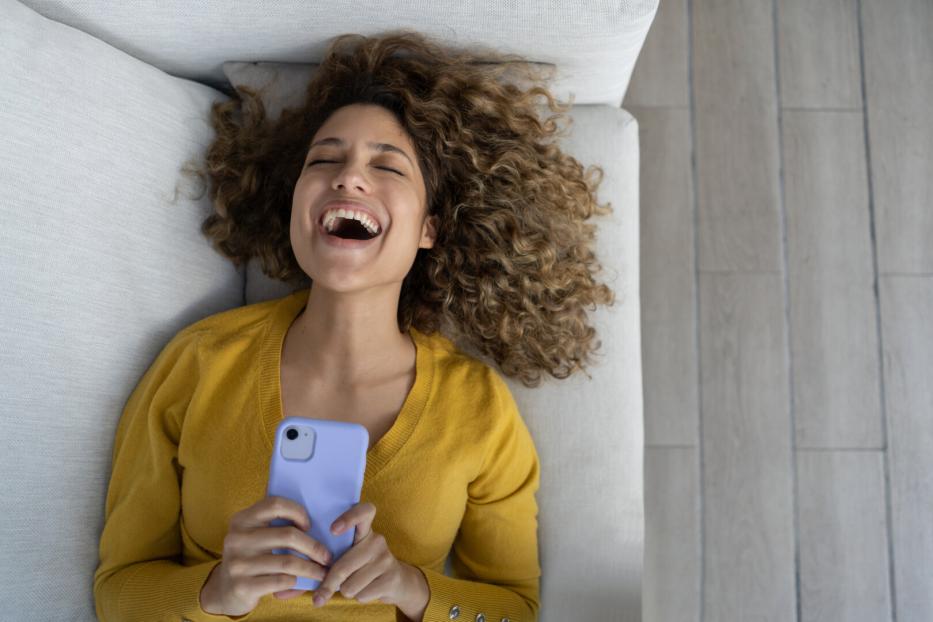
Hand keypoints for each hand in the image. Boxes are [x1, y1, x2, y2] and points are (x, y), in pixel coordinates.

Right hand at [199, 496, 332, 616]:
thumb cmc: (251, 557)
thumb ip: (273, 523)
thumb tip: (317, 515)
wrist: (224, 590)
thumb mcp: (254, 535)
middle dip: (314, 547)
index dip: (297, 511)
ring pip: (288, 562)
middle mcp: (237, 538)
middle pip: (287, 535)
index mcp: (242, 519)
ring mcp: (238, 563)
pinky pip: (281, 581)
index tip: (309, 525)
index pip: (275, 504)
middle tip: (327, 556)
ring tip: (322, 572)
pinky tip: (302, 582)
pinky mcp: (242, 586)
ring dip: (311, 568)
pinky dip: (297, 581)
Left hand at [313, 501, 429, 620]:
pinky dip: (359, 597)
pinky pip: (362, 595)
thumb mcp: (351, 556)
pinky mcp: (391, 579)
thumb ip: (329, 562)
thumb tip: (295, 594)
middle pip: (343, 567)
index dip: (348, 518)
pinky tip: (368, 589)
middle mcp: (377, 541)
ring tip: (357, 583)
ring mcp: (385, 559)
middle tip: (320, 594)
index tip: (332, 530)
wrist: (397, 581)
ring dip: (347, 591)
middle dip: (329, 583)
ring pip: (350, 586)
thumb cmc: (363, 567)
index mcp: (365, 530)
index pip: (363, 512)